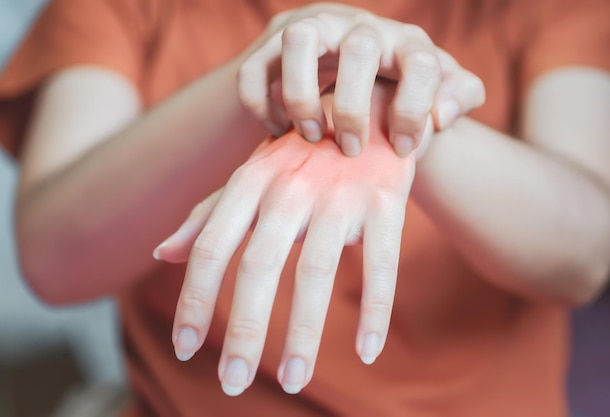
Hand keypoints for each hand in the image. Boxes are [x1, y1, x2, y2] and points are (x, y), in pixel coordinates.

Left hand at [156, 83, 416, 395]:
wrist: (369, 110)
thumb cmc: (302, 154)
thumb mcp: (252, 176)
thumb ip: (209, 215)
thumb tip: (162, 255)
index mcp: (251, 181)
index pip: (212, 248)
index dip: (194, 300)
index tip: (184, 349)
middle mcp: (290, 187)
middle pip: (259, 266)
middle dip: (243, 331)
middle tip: (229, 383)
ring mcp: (340, 193)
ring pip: (317, 272)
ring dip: (303, 334)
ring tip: (291, 381)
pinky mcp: (385, 201)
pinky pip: (381, 264)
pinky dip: (376, 311)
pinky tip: (368, 352)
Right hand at [238, 2, 484, 156]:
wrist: (344, 66)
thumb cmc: (393, 87)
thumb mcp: (435, 90)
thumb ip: (458, 96)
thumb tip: (440, 116)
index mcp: (404, 42)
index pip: (421, 62)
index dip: (414, 109)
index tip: (402, 149)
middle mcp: (360, 27)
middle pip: (359, 47)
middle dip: (353, 107)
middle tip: (350, 150)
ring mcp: (313, 29)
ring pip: (299, 41)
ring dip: (300, 95)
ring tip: (308, 135)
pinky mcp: (272, 44)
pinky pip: (254, 67)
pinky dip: (260, 103)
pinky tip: (279, 129)